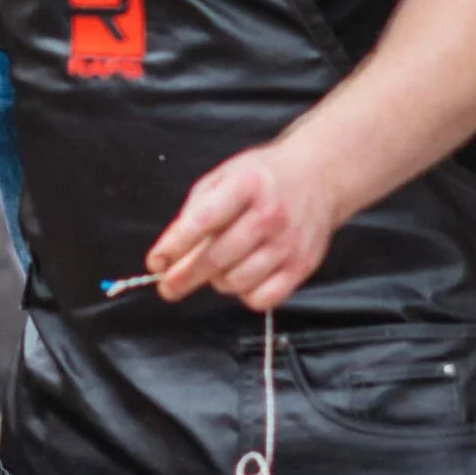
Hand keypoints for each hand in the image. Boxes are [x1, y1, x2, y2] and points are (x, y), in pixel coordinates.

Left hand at [147, 141, 337, 310]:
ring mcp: (289, 242)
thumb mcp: (224, 178)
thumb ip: (194, 212)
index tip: (156, 262)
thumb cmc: (263, 178)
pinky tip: (244, 279)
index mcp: (247, 184)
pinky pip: (263, 299)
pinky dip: (246, 295)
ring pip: (236, 281)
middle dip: (185, 276)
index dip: (175, 245)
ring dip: (218, 281)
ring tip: (219, 268)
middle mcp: (271, 214)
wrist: (319, 176)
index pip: (203, 221)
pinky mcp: (302, 265)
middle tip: (168, 287)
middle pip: (217, 258)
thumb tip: (168, 255)